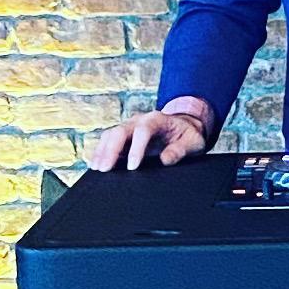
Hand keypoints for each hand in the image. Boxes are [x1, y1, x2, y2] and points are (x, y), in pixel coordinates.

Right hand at [87, 107, 210, 171]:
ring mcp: (129, 126)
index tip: (132, 167)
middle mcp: (140, 120)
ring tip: (97, 169)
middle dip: (111, 150)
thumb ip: (180, 150)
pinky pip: (108, 140)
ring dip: (102, 151)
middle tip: (105, 169)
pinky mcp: (124, 135)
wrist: (183, 126)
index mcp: (158, 119)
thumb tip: (165, 160)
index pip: (143, 130)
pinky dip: (101, 151)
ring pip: (110, 134)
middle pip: (120, 130)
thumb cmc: (187, 135)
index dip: (136, 148)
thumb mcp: (193, 142)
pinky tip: (95, 164)